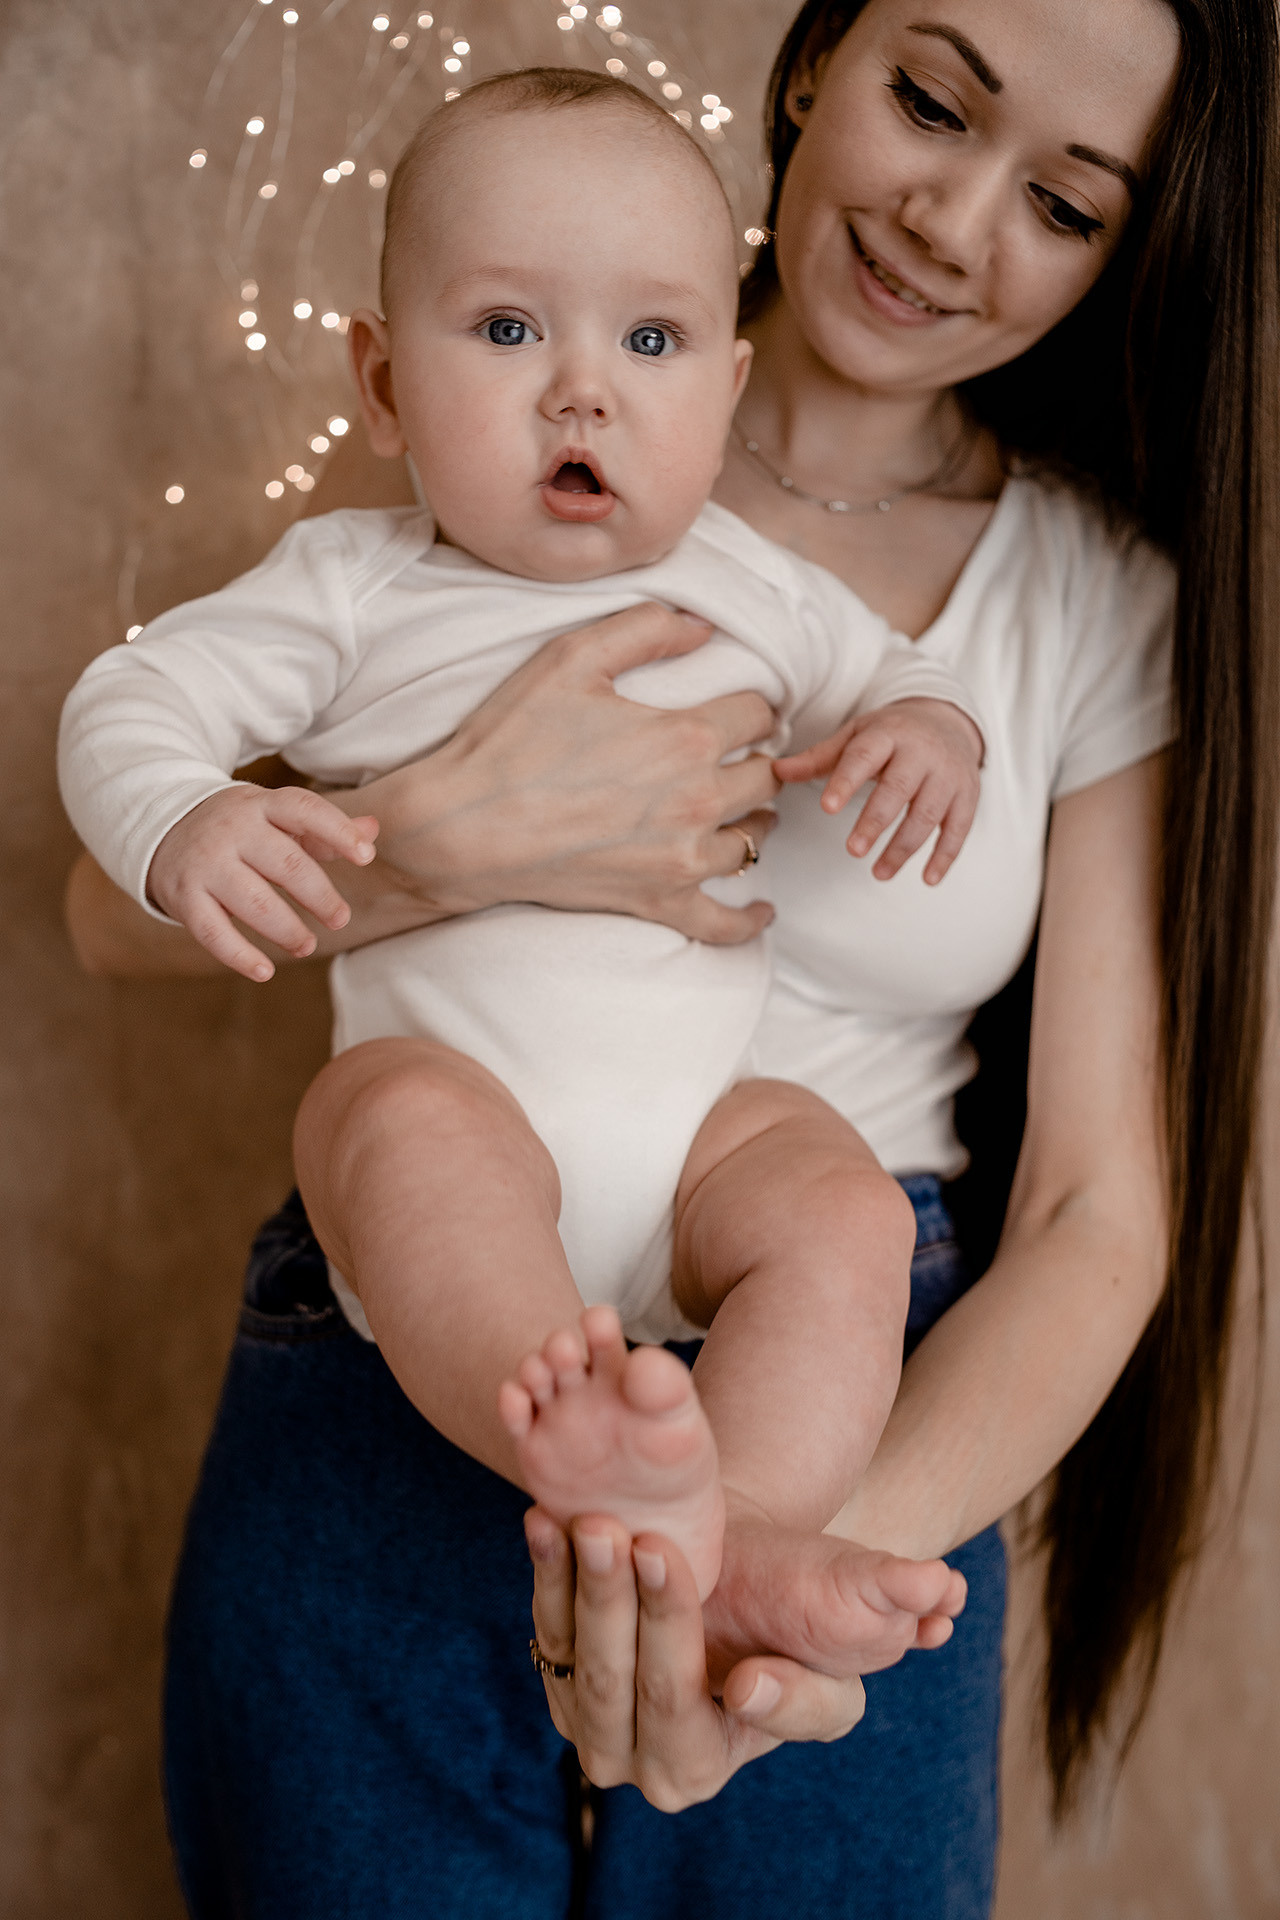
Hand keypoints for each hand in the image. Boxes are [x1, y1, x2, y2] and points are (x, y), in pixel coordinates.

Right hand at [147, 785, 378, 980]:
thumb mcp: (275, 816)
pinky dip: (240, 955)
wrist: (161, 826)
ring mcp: (206, 863)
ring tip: (307, 946)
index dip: (337, 831)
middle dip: (318, 896)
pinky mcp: (184, 896)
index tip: (366, 857)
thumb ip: (322, 828)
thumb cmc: (238, 827)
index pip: (304, 809)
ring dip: (286, 930)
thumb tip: (373, 831)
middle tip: (340, 919)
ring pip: (253, 901)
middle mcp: (232, 830)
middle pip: (285, 863)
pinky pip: (213, 932)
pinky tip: (265, 971)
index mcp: (261, 804)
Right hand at [357, 603, 781, 946]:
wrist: (464, 829)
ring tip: (743, 809)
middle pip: (765, 775)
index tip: (739, 707)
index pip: (758, 713)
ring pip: (755, 837)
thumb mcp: (571, 658)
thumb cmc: (511, 741)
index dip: (751, 705)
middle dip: (756, 758)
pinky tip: (760, 911)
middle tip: (739, 754)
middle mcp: (699, 799)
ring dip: (754, 819)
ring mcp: (683, 858)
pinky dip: (749, 920)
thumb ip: (644, 628)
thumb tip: (704, 625)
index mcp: (686, 736)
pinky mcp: (661, 902)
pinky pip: (725, 924)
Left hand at [525, 1510, 866, 1812]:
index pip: (674, 1702)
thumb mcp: (842, 1653)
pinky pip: (548, 1625)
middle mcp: (632, 1760)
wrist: (752, 1583)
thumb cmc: (803, 1618)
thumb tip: (752, 1688)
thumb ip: (827, 1680)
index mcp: (698, 1767)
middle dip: (608, 1597)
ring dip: (570, 1583)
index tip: (659, 1551)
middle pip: (610, 1680)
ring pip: (571, 1653)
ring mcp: (588, 1721)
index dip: (664, 1624)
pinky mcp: (561, 1676)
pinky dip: (547, 1572)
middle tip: (608, 1526)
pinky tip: (547, 1521)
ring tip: (578, 1520)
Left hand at [774, 698, 981, 883]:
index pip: (864, 756)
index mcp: (888, 734)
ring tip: (879, 873)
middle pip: (899, 789)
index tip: (827, 807)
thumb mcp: (855, 736)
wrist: (947, 719)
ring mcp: (948, 774)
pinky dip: (945, 855)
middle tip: (852, 850)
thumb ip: (819, 758)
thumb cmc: (891, 734)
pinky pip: (959, 827)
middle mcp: (922, 752)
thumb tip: (775, 771)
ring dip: (904, 846)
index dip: (846, 781)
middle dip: (875, 821)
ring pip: (928, 813)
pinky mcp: (967, 794)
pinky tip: (927, 878)